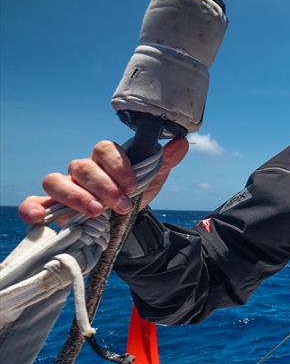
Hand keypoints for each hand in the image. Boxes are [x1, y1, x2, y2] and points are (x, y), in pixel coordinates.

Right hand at [18, 137, 188, 223]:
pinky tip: (40, 217)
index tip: (133, 185)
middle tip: (121, 205)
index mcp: (105, 160)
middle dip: (103, 187)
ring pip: (56, 180)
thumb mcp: (151, 179)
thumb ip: (164, 160)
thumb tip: (181, 142)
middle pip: (82, 167)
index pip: (104, 150)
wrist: (126, 221)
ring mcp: (65, 188)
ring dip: (76, 196)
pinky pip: (34, 202)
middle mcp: (82, 170)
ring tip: (95, 212)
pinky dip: (33, 207)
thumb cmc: (134, 194)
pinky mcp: (53, 207)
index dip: (118, 166)